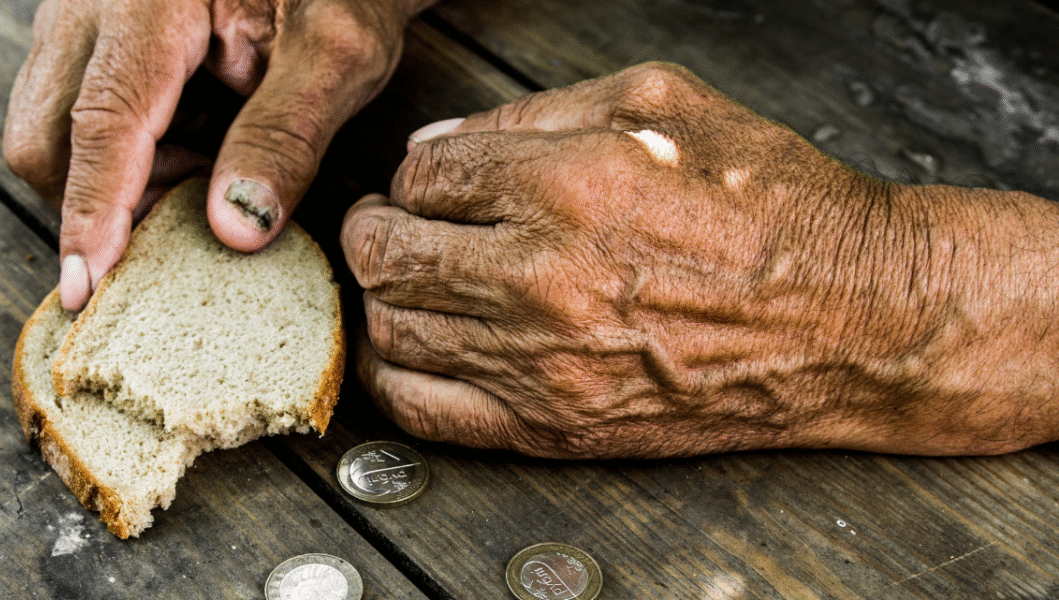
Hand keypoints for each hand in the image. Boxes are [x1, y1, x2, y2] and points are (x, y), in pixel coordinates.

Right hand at [5, 0, 433, 310]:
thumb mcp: (337, 56)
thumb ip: (287, 136)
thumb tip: (235, 230)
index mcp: (149, 1)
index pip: (103, 121)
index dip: (95, 212)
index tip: (86, 289)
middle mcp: (90, 5)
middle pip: (48, 138)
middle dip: (106, 205)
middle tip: (197, 211)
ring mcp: (77, 21)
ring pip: (50, 136)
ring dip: (117, 184)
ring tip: (204, 167)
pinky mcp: (85, 43)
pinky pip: (70, 122)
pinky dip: (122, 162)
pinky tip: (189, 148)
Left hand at [341, 62, 1058, 458]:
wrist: (848, 321)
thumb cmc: (775, 211)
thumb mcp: (666, 104)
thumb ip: (540, 111)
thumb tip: (447, 140)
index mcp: (571, 185)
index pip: (423, 175)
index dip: (414, 172)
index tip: (429, 181)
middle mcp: (545, 278)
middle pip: (387, 252)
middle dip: (376, 227)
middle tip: (391, 222)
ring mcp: (544, 363)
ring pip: (393, 328)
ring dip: (384, 295)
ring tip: (410, 279)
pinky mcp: (554, 426)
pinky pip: (424, 410)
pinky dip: (395, 375)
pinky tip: (412, 348)